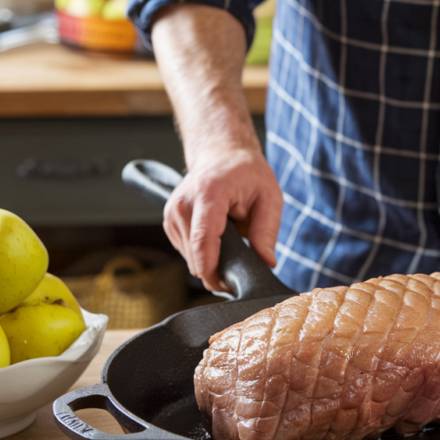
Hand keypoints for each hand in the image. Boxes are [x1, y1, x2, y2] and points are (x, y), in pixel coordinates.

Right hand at [164, 143, 282, 292]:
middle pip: (195, 255)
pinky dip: (202, 254)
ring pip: (190, 259)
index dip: (212, 268)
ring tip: (232, 246)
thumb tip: (266, 263)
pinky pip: (187, 253)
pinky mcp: (169, 222)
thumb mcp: (269, 197)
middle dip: (218, 270)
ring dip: (211, 262)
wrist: (221, 154)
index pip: (203, 238)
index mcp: (208, 194)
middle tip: (242, 268)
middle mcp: (183, 204)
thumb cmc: (246, 173)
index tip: (226, 285)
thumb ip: (267, 231)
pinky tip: (218, 241)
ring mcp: (172, 214)